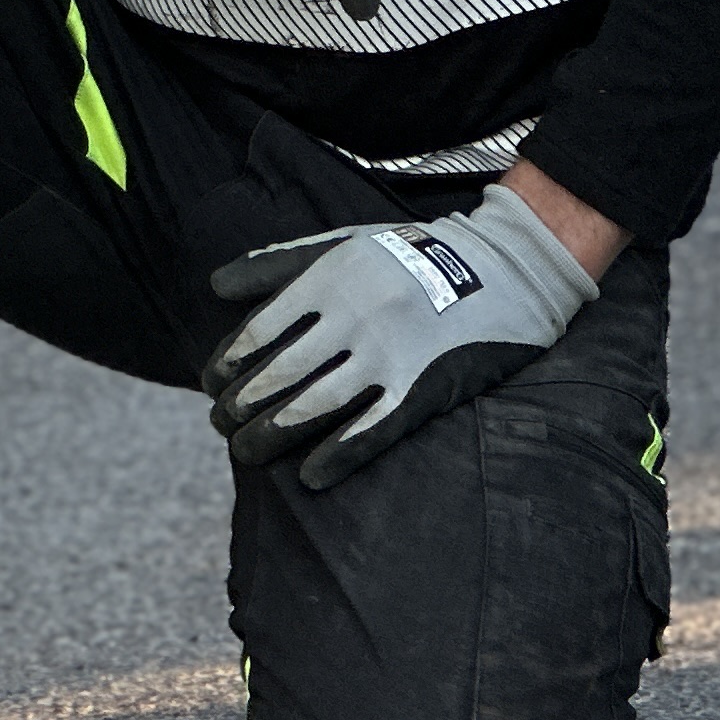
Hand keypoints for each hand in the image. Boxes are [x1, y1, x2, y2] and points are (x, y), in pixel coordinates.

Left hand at [203, 184, 598, 489]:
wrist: (507, 266)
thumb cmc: (413, 254)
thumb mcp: (342, 244)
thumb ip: (276, 264)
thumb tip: (214, 284)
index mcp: (326, 282)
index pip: (256, 334)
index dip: (226, 366)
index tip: (212, 386)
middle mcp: (351, 319)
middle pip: (277, 375)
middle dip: (239, 407)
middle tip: (221, 426)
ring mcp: (387, 355)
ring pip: (312, 406)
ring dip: (271, 435)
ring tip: (245, 452)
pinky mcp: (422, 388)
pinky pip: (370, 431)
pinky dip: (336, 457)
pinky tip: (309, 476)